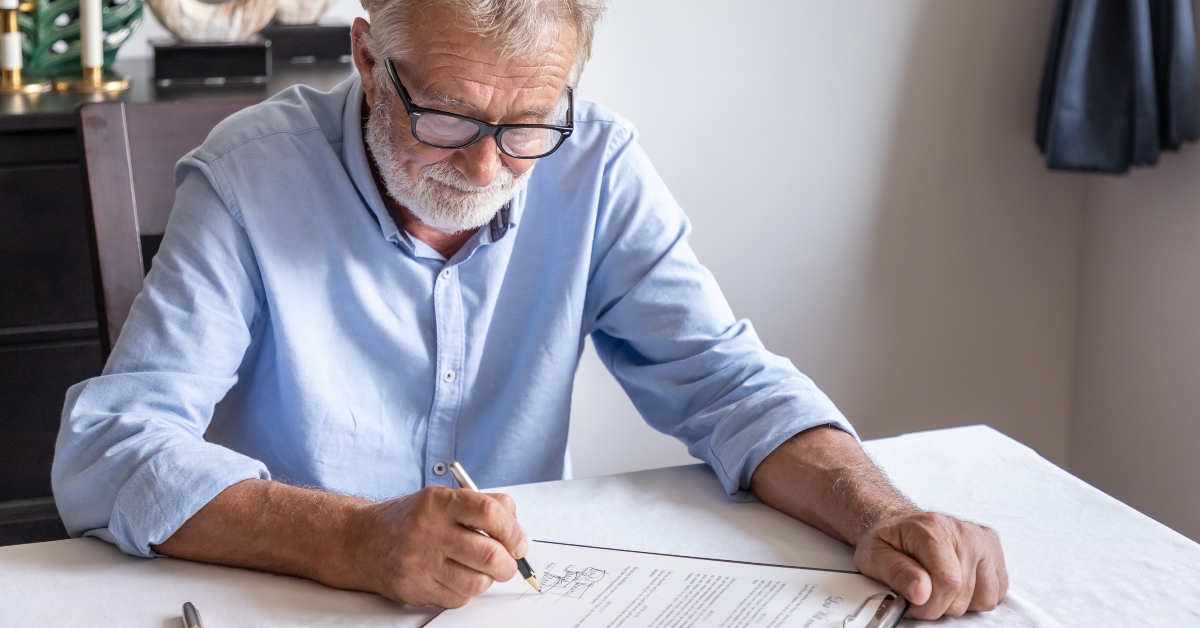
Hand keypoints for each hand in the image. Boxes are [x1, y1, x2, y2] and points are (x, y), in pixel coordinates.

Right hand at [344, 485, 529, 607]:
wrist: (363, 540)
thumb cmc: (412, 519)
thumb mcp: (444, 498)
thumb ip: (484, 506)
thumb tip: (518, 535)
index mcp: (440, 501)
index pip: (491, 513)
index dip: (513, 531)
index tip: (518, 542)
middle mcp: (429, 530)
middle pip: (490, 554)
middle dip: (509, 564)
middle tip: (508, 562)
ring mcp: (420, 562)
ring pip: (478, 582)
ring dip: (488, 579)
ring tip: (480, 570)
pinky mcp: (415, 588)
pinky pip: (459, 598)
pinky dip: (466, 591)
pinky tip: (455, 577)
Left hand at [853, 511, 1006, 618]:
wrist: (901, 524)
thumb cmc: (890, 540)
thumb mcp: (875, 555)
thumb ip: (896, 573)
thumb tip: (921, 592)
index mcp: (933, 528)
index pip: (948, 582)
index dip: (930, 604)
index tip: (913, 602)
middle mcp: (963, 531)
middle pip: (964, 595)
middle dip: (940, 604)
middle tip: (921, 591)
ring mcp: (983, 541)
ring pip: (984, 598)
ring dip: (960, 602)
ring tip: (939, 586)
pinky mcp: (995, 550)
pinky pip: (997, 593)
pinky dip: (977, 597)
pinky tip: (958, 584)